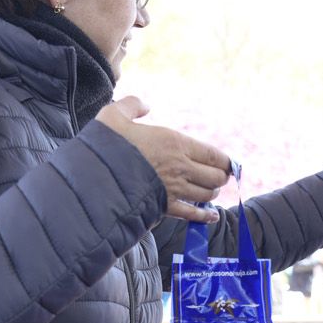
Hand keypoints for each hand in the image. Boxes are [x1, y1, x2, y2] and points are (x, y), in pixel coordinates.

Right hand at [97, 97, 231, 222]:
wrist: (95, 177)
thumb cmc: (105, 145)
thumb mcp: (115, 115)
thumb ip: (132, 106)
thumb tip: (145, 106)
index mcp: (175, 143)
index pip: (213, 154)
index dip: (224, 161)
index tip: (227, 163)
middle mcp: (180, 167)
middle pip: (216, 177)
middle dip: (220, 178)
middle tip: (218, 177)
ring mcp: (174, 189)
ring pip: (206, 195)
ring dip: (211, 194)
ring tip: (209, 191)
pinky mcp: (165, 208)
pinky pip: (192, 214)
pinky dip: (205, 216)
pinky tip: (212, 216)